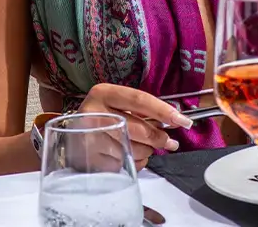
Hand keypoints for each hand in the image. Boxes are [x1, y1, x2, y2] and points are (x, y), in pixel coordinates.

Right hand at [76, 83, 194, 170]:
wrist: (73, 134)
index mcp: (104, 93)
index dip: (164, 111)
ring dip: (146, 152)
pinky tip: (128, 156)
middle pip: (139, 129)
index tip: (184, 121)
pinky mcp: (88, 158)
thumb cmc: (104, 116)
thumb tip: (178, 120)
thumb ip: (146, 111)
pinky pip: (123, 164)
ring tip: (143, 148)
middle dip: (159, 138)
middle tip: (169, 142)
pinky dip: (133, 163)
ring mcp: (88, 136)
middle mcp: (93, 112)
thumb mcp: (120, 105)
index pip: (140, 100)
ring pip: (133, 150)